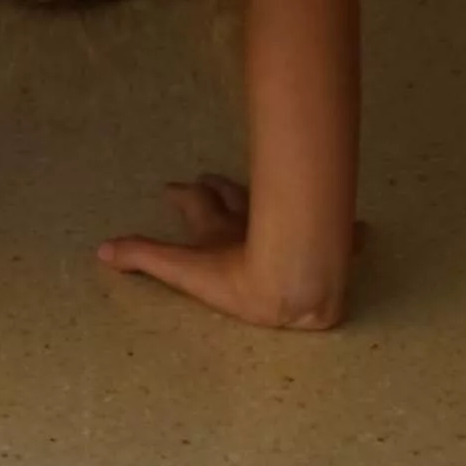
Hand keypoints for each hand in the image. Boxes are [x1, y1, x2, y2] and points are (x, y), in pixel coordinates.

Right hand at [97, 173, 358, 332]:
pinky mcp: (325, 248)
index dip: (183, 195)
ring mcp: (291, 232)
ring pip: (281, 207)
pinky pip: (346, 239)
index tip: (172, 186)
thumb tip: (101, 250)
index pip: (196, 204)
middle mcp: (254, 223)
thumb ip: (143, 258)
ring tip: (270, 191)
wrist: (295, 287)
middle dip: (220, 188)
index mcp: (220, 229)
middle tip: (209, 178)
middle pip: (234, 198)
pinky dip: (353, 236)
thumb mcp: (184, 272)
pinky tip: (364, 233)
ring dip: (271, 198)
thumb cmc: (240, 281)